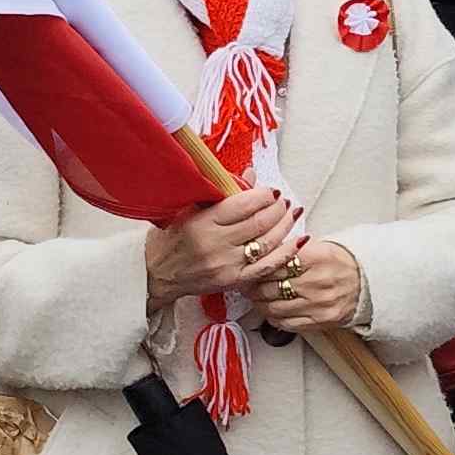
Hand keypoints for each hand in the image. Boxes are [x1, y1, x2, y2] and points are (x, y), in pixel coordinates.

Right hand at [147, 189, 297, 307]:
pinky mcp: (233, 280)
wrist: (155, 274)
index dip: (264, 194)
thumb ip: (219, 192)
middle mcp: (216, 244)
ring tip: (292, 213)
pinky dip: (286, 252)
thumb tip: (250, 174)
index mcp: (203, 222)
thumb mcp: (188, 209)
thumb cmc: (170, 238)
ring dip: (285, 225)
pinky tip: (298, 240)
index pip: (244, 204)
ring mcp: (227, 264)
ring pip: (268, 242)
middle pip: (260, 222)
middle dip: (278, 208)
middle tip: (283, 201)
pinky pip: (267, 266)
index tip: (270, 190)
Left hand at [255, 238, 365, 334]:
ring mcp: (319, 303)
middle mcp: (318, 281)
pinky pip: (288, 323)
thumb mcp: (319, 246)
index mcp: (317, 258)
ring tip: (256, 298)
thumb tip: (261, 254)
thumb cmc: (340, 263)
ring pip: (276, 307)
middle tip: (246, 285)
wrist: (367, 281)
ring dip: (261, 304)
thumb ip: (291, 250)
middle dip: (254, 287)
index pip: (275, 264)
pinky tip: (272, 312)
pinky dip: (274, 319)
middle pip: (271, 287)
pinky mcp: (321, 320)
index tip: (249, 269)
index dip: (257, 268)